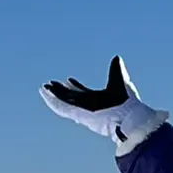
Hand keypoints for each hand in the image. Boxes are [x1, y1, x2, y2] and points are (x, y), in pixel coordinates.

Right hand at [40, 55, 168, 151]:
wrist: (128, 115)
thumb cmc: (127, 101)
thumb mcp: (119, 79)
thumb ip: (116, 69)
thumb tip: (116, 57)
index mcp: (97, 99)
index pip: (83, 92)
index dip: (75, 86)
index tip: (69, 79)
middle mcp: (88, 105)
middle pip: (71, 97)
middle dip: (61, 90)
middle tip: (51, 84)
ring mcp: (82, 110)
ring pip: (63, 101)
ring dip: (53, 94)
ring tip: (44, 87)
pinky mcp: (78, 113)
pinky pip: (61, 107)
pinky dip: (52, 100)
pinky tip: (44, 93)